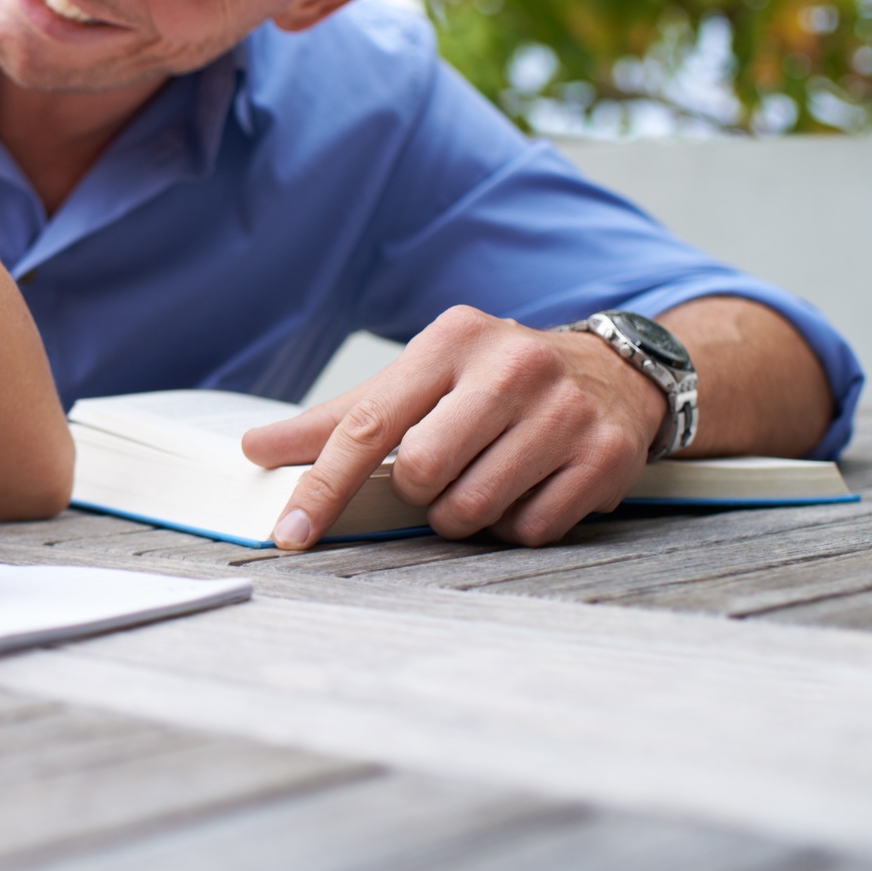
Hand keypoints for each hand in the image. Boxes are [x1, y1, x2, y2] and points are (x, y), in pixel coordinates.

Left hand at [241, 305, 664, 548]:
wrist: (614, 374)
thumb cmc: (494, 382)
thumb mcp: (423, 377)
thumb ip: (342, 418)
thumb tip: (257, 448)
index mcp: (452, 339)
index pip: (368, 423)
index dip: (323, 484)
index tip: (291, 531)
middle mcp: (512, 367)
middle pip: (422, 473)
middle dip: (420, 492)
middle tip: (441, 472)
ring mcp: (565, 411)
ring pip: (473, 509)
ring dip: (463, 514)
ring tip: (484, 477)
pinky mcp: (605, 457)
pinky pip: (529, 530)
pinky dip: (514, 524)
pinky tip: (529, 488)